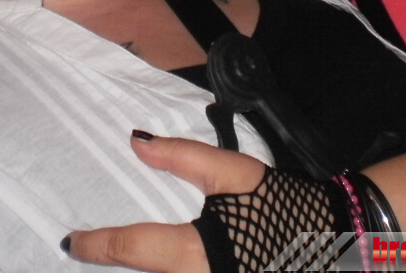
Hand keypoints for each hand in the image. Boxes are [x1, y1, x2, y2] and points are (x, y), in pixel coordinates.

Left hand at [62, 132, 265, 271]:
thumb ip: (182, 157)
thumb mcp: (233, 173)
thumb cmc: (282, 206)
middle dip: (116, 264)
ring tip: (121, 258)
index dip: (96, 245)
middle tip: (92, 251)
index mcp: (196, 256)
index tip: (71, 243)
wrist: (334, 241)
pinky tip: (166, 265)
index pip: (131, 250)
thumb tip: (136, 143)